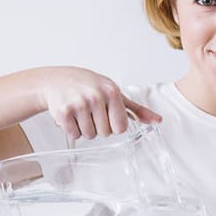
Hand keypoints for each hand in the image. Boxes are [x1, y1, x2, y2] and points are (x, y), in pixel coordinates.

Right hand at [40, 67, 161, 139]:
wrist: (57, 80)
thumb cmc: (88, 86)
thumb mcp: (114, 93)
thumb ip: (136, 109)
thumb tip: (158, 121)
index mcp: (111, 91)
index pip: (120, 127)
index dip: (113, 124)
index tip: (106, 113)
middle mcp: (95, 96)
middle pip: (105, 133)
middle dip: (99, 126)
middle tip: (91, 111)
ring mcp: (78, 104)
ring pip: (90, 135)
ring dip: (85, 128)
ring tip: (80, 112)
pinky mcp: (63, 112)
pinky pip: (75, 134)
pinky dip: (72, 129)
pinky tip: (71, 115)